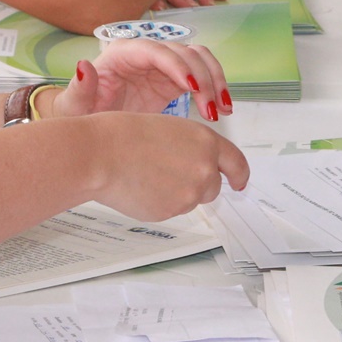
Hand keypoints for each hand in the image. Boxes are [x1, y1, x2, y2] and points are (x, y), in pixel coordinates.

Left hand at [48, 38, 233, 120]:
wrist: (89, 127)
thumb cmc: (78, 114)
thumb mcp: (74, 107)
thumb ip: (80, 88)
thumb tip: (84, 65)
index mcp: (122, 53)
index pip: (156, 51)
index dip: (177, 65)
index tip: (192, 87)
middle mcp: (146, 53)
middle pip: (184, 52)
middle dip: (203, 77)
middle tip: (211, 109)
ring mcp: (163, 65)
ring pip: (199, 59)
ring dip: (216, 80)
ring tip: (222, 110)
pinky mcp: (174, 80)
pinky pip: (202, 76)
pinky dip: (215, 88)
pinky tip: (221, 110)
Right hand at [82, 111, 250, 220]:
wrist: (101, 154)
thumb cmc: (126, 134)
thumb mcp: (171, 129)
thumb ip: (193, 149)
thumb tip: (201, 165)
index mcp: (206, 141)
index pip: (236, 163)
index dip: (239, 175)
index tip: (240, 182)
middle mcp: (204, 168)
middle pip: (213, 187)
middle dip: (197, 184)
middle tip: (170, 174)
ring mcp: (189, 193)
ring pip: (191, 200)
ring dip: (177, 193)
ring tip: (149, 175)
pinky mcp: (171, 211)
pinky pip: (172, 210)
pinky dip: (160, 203)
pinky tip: (142, 187)